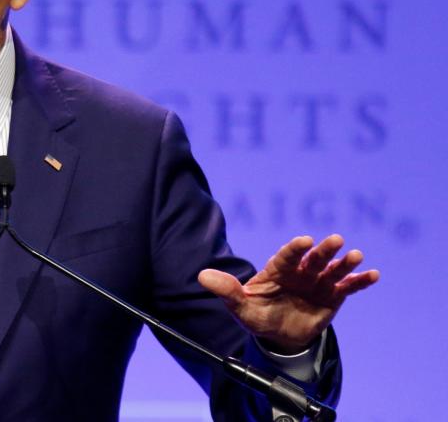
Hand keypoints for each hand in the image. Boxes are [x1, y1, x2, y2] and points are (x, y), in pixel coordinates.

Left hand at [197, 234, 379, 353]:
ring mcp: (318, 282)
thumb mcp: (240, 306)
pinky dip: (360, 281)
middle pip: (313, 258)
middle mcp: (300, 272)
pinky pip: (348, 287)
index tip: (304, 240)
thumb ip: (226, 290)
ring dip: (345, 262)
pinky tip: (373, 274)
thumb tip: (201, 276)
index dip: (295, 248)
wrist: (279, 335)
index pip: (286, 256)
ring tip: (355, 255)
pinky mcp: (333, 296)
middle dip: (324, 250)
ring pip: (332, 269)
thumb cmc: (258, 315)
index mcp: (277, 270)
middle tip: (336, 240)